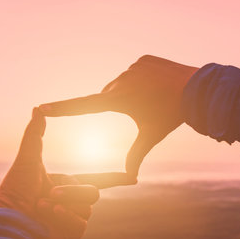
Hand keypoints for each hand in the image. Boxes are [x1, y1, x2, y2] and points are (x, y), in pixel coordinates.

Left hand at [0, 108, 130, 238]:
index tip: (133, 177)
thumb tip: (37, 108)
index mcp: (66, 184)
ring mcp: (71, 220)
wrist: (6, 223)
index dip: (116, 178)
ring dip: (64, 205)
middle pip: (92, 193)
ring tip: (41, 206)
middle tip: (50, 193)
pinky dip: (64, 220)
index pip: (97, 179)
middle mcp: (71, 202)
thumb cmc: (13, 191)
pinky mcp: (69, 236)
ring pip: (87, 209)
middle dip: (72, 191)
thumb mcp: (27, 160)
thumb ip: (34, 135)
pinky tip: (47, 219)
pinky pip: (80, 225)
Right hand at [38, 55, 197, 179]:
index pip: (84, 106)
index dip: (62, 109)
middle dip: (117, 104)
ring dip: (130, 92)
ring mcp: (132, 67)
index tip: (42, 107)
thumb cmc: (171, 116)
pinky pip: (135, 72)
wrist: (198, 90)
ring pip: (122, 84)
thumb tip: (130, 179)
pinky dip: (141, 80)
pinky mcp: (143, 59)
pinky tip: (159, 85)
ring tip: (153, 98)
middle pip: (108, 96)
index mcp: (118, 100)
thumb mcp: (151, 136)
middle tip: (140, 109)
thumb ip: (136, 154)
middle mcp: (121, 81)